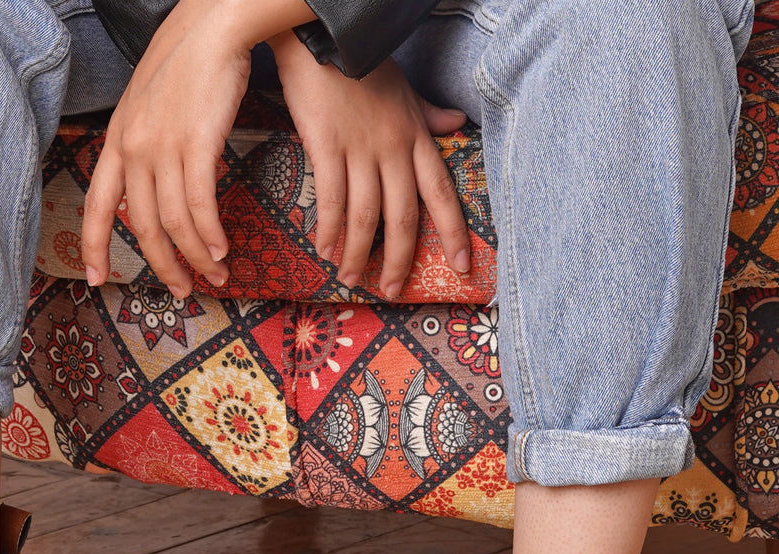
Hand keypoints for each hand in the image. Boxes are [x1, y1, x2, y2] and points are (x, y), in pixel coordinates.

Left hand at [80, 0, 247, 297]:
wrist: (213, 22)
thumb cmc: (188, 60)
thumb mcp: (150, 104)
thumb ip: (147, 144)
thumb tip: (158, 182)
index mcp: (118, 139)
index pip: (97, 204)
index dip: (94, 245)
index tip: (97, 278)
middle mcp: (133, 146)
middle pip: (141, 226)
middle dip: (163, 266)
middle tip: (182, 290)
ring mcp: (162, 145)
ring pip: (173, 223)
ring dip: (196, 257)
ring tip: (215, 273)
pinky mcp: (195, 143)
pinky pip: (199, 205)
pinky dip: (210, 234)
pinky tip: (221, 249)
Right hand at [271, 33, 470, 296]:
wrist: (325, 33)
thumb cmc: (362, 63)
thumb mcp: (404, 89)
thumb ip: (428, 114)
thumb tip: (456, 124)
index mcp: (416, 138)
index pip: (441, 195)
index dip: (453, 234)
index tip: (461, 268)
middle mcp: (394, 149)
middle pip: (404, 218)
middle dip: (401, 261)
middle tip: (393, 290)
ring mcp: (361, 150)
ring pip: (366, 217)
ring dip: (358, 254)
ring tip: (351, 278)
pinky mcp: (327, 147)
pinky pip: (332, 200)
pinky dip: (328, 230)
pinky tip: (323, 249)